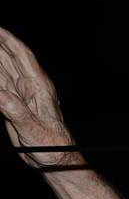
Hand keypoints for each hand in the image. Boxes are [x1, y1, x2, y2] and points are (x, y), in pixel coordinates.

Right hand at [0, 27, 78, 167]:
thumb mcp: (33, 129)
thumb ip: (16, 112)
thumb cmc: (52, 144)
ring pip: (2, 70)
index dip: (10, 41)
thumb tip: (1, 95)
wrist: (54, 157)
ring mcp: (21, 95)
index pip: (23, 57)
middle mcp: (30, 87)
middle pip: (10, 59)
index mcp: (39, 87)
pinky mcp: (13, 105)